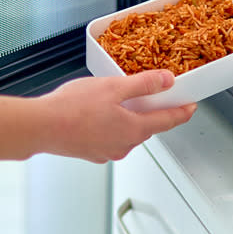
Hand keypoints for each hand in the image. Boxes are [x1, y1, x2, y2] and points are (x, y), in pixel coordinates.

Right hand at [0, 70, 195, 165]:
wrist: (41, 126)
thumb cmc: (72, 108)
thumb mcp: (114, 87)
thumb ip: (143, 84)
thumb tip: (166, 81)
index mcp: (134, 130)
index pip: (167, 121)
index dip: (181, 112)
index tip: (190, 107)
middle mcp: (123, 145)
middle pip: (146, 126)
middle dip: (151, 111)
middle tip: (153, 95)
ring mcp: (106, 151)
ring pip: (126, 132)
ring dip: (128, 117)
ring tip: (117, 99)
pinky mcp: (90, 152)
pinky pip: (108, 137)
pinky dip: (109, 124)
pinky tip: (96, 111)